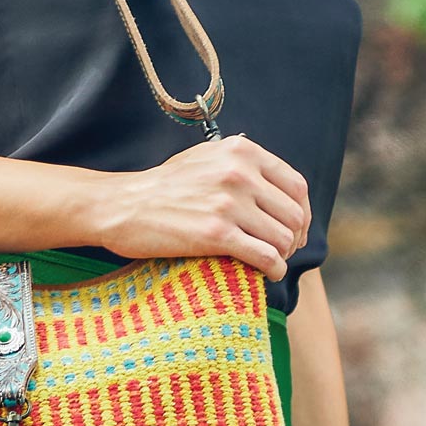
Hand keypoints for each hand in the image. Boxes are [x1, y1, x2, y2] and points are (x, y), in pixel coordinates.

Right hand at [90, 132, 310, 283]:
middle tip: (283, 251)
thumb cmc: (163, 186)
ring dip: (282, 256)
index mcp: (241, 151)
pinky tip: (267, 274)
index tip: (294, 228)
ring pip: (283, 238)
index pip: (296, 185)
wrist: (122, 205)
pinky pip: (266, 257)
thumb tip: (273, 182)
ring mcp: (228, 204)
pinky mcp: (217, 234)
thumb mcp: (204, 158)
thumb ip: (239, 163)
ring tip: (270, 262)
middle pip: (294, 214)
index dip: (302, 212)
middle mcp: (239, 173)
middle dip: (294, 237)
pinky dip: (274, 270)